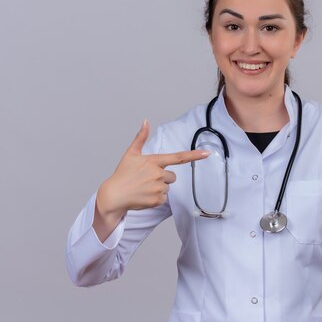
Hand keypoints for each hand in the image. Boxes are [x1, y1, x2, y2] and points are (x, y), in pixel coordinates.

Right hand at [93, 120, 209, 239]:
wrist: (113, 196)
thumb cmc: (122, 173)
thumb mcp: (131, 154)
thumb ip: (141, 137)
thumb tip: (146, 121)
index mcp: (154, 161)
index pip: (178, 157)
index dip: (194, 155)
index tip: (207, 153)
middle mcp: (158, 174)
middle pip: (172, 176)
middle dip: (163, 178)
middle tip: (146, 180)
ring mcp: (158, 188)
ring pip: (167, 188)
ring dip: (158, 189)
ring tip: (143, 188)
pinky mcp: (157, 200)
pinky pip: (164, 199)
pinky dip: (156, 199)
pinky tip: (144, 196)